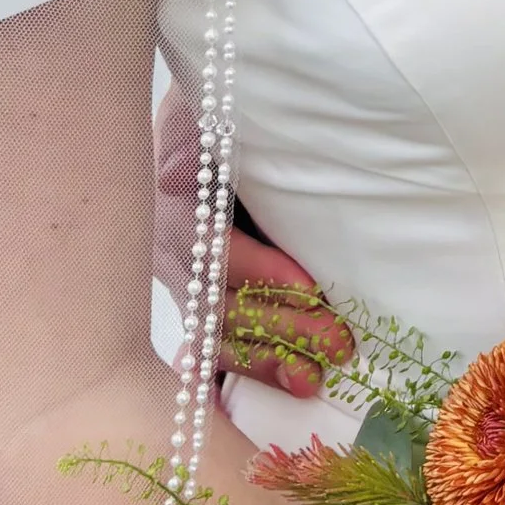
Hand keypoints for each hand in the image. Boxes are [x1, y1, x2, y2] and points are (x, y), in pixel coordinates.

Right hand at [152, 79, 353, 396]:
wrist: (185, 117)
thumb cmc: (216, 109)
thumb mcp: (212, 106)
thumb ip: (212, 128)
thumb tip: (192, 166)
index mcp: (176, 194)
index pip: (213, 244)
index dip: (260, 269)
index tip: (308, 287)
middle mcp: (169, 241)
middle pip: (219, 297)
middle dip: (279, 326)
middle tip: (335, 343)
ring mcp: (177, 273)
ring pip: (215, 328)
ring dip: (263, 357)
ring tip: (310, 381)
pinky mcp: (193, 294)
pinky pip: (207, 342)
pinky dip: (234, 368)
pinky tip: (256, 398)